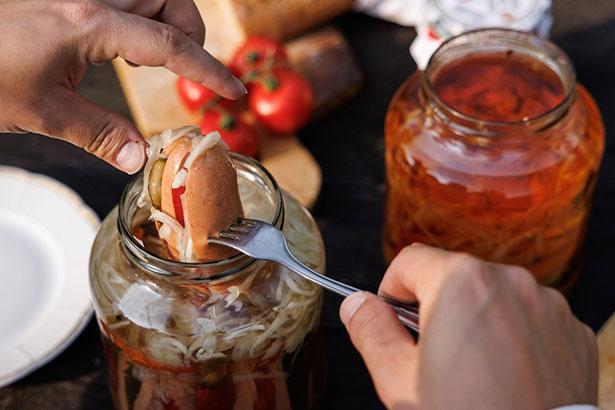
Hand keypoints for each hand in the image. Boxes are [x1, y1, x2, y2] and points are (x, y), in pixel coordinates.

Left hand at [0, 0, 245, 172]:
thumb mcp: (42, 112)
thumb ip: (101, 134)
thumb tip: (142, 158)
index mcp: (87, 21)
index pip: (169, 43)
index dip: (208, 70)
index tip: (233, 91)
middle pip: (169, 0)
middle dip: (192, 32)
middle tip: (189, 70)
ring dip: (169, 21)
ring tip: (157, 59)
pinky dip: (141, 17)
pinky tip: (124, 45)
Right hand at [340, 244, 597, 408]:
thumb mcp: (399, 381)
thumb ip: (371, 331)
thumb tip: (356, 304)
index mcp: (460, 283)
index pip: (408, 261)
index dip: (392, 292)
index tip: (397, 323)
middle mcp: (508, 280)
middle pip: (451, 276)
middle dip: (436, 307)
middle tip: (435, 356)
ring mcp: (545, 304)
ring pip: (491, 295)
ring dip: (476, 318)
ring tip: (475, 369)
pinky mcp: (569, 329)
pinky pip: (527, 316)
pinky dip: (512, 334)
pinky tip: (507, 373)